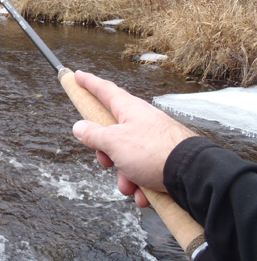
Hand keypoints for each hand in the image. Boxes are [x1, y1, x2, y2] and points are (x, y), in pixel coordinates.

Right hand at [72, 70, 196, 206]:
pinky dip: (141, 185)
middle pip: (112, 132)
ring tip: (130, 186)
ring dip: (124, 176)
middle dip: (106, 153)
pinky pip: (143, 172)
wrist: (193, 175)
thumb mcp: (114, 142)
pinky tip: (145, 195)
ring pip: (126, 157)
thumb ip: (93, 134)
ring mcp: (153, 141)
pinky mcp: (164, 160)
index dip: (89, 83)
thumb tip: (79, 127)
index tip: (78, 75)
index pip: (104, 90)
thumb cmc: (152, 152)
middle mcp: (142, 122)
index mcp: (129, 109)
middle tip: (106, 161)